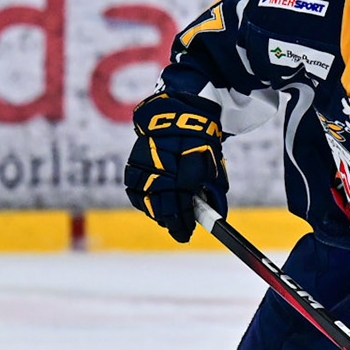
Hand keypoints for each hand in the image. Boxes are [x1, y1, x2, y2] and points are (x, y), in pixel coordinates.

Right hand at [122, 92, 225, 242]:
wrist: (179, 115)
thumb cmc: (201, 144)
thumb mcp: (213, 169)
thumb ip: (214, 194)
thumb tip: (216, 216)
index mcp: (185, 177)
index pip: (181, 212)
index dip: (183, 226)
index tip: (186, 234)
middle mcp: (163, 175)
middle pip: (162, 210)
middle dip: (171, 222)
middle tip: (177, 228)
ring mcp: (146, 170)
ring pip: (146, 202)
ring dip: (155, 212)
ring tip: (165, 215)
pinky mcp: (134, 163)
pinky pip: (133, 190)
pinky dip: (141, 199)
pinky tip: (150, 202)